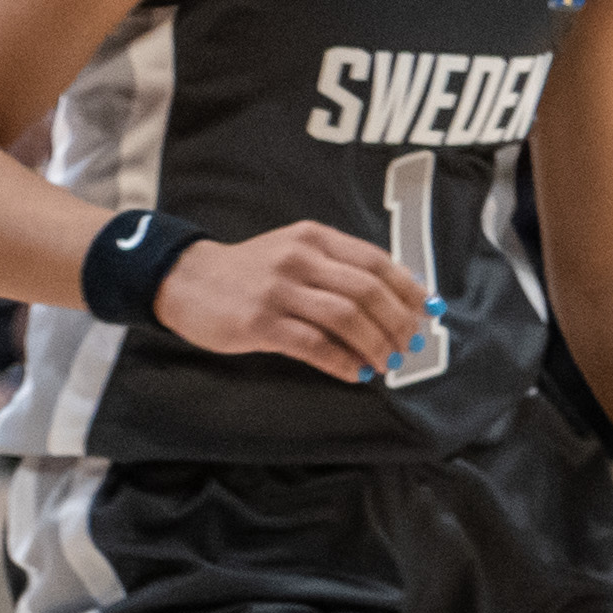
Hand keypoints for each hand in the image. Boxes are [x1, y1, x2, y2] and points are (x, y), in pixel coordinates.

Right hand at [150, 219, 434, 382]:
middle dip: (397, 322)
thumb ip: (341, 269)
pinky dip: (343, 362)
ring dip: (376, 344)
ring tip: (388, 362)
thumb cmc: (252, 272)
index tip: (425, 312)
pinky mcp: (259, 322)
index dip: (407, 289)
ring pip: (346, 317)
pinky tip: (357, 374)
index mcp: (314, 238)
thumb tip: (400, 300)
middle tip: (409, 344)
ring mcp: (278, 290)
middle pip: (367, 290)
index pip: (376, 261)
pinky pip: (314, 345)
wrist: (186, 279)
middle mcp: (299, 258)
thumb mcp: (296, 253)